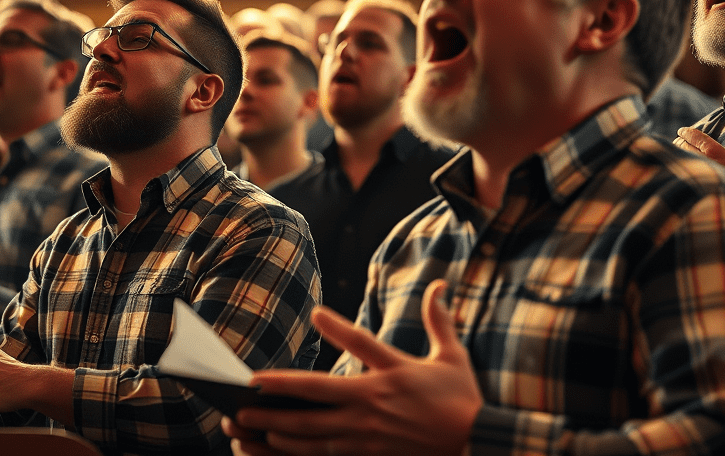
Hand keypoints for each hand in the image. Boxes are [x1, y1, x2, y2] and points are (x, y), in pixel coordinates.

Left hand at [225, 280, 482, 455]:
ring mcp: (369, 434)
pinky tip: (276, 446)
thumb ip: (438, 320)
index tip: (315, 313)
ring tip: (247, 422)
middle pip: (318, 395)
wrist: (479, 445)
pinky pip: (325, 454)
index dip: (339, 326)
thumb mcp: (452, 357)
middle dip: (278, 393)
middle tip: (245, 391)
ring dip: (278, 426)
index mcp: (394, 373)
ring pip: (314, 431)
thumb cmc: (462, 401)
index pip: (362, 343)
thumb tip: (438, 285)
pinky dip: (298, 451)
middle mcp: (375, 403)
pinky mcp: (369, 455)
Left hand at [676, 121, 724, 200]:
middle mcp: (701, 161)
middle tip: (680, 140)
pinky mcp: (691, 185)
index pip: (694, 137)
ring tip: (678, 151)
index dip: (686, 132)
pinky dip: (676, 164)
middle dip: (680, 141)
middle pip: (682, 145)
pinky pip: (678, 170)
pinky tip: (679, 165)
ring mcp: (695, 174)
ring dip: (676, 151)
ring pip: (677, 156)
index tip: (682, 131)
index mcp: (715, 153)